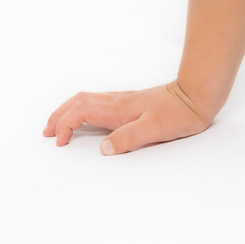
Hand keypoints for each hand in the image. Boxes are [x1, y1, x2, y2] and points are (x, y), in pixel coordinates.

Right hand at [43, 81, 212, 155]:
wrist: (198, 94)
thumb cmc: (178, 113)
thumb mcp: (154, 129)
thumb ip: (128, 138)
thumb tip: (102, 148)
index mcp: (119, 109)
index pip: (81, 111)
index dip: (65, 126)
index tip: (60, 143)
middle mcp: (118, 101)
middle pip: (79, 101)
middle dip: (59, 115)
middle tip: (46, 132)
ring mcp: (125, 99)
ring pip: (89, 99)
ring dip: (69, 110)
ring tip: (58, 125)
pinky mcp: (133, 101)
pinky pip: (100, 101)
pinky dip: (84, 108)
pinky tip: (88, 117)